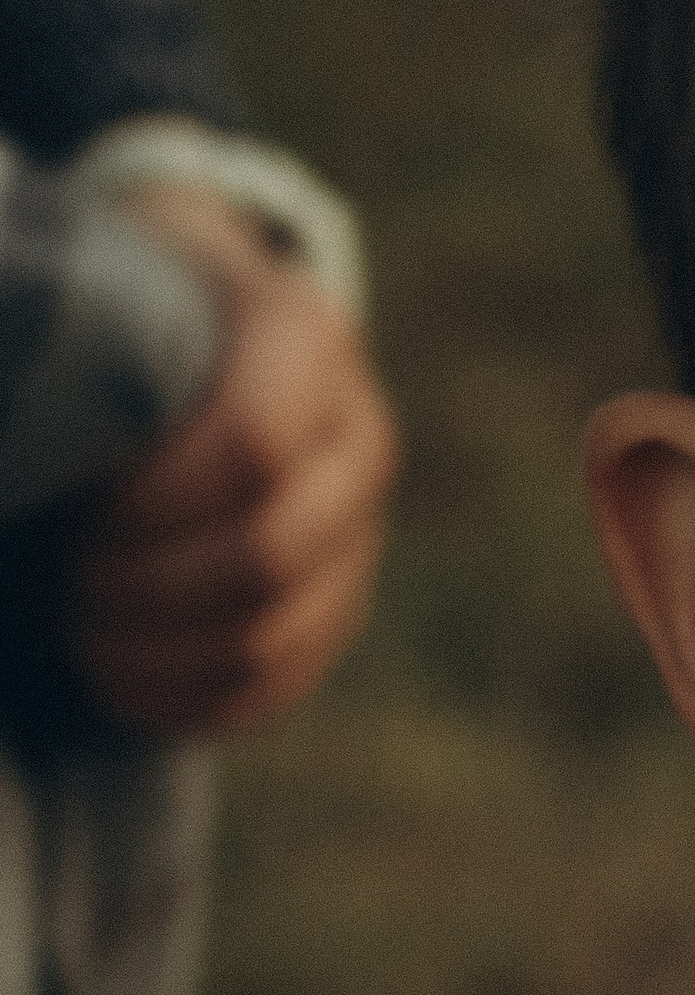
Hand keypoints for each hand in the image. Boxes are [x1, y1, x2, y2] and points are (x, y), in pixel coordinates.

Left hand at [66, 184, 398, 740]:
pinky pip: (274, 688)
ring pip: (271, 638)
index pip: (254, 447)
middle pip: (268, 558)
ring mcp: (359, 536)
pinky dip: (184, 702)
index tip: (67, 500)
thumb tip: (36, 446)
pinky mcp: (335, 610)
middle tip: (56, 576)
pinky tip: (110, 681)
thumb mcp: (109, 293)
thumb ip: (90, 352)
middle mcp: (358, 442)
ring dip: (151, 654)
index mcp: (308, 339)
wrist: (183, 331)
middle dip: (141, 585)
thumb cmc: (119, 305)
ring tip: (71, 630)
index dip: (153, 497)